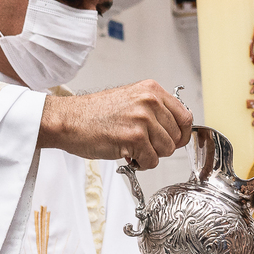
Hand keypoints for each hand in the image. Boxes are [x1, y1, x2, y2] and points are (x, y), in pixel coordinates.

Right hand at [38, 79, 192, 166]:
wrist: (68, 120)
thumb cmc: (94, 114)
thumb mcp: (131, 100)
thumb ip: (154, 110)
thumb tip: (176, 129)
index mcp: (152, 90)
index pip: (185, 116)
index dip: (180, 134)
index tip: (172, 141)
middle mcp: (150, 101)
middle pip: (177, 137)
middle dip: (162, 147)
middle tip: (144, 145)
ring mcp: (142, 119)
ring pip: (166, 150)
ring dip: (151, 155)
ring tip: (133, 149)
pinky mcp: (134, 138)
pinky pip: (152, 161)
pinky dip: (141, 164)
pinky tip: (127, 155)